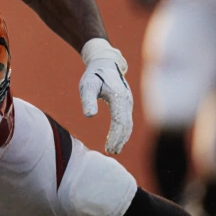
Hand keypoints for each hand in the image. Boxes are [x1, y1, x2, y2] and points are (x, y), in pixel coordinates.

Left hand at [79, 38, 133, 153]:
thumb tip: (89, 116)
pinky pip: (127, 120)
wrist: (105, 63)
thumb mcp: (87, 85)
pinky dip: (123, 131)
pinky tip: (117, 140)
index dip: (115, 136)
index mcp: (118, 96)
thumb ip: (88, 100)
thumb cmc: (94, 75)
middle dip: (119, 140)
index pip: (119, 121)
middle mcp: (127, 100)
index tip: (109, 148)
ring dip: (122, 138)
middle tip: (111, 152)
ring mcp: (128, 102)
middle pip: (126, 125)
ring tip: (114, 150)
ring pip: (128, 124)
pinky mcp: (126, 103)